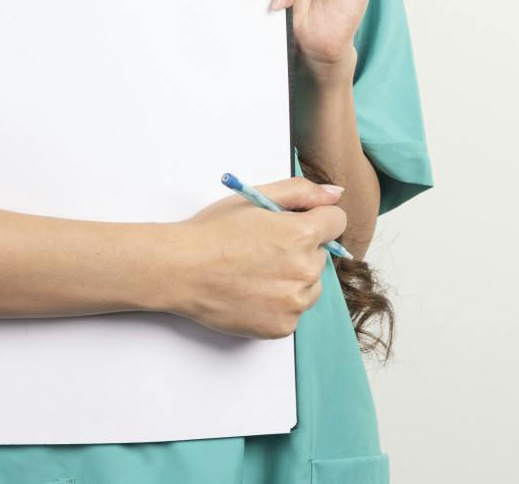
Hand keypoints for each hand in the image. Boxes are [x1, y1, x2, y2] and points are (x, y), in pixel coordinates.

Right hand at [166, 176, 348, 338]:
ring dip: (293, 279)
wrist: (181, 270)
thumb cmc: (213, 233)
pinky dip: (279, 303)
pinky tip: (252, 292)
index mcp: (303, 234)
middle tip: (263, 249)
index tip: (293, 224)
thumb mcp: (255, 198)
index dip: (313, 219)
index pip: (337, 222)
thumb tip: (335, 194)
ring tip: (256, 272)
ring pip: (310, 286)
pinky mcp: (283, 326)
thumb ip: (301, 191)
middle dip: (300, 250)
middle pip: (321, 256)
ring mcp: (295, 303)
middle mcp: (306, 271)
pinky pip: (293, 311)